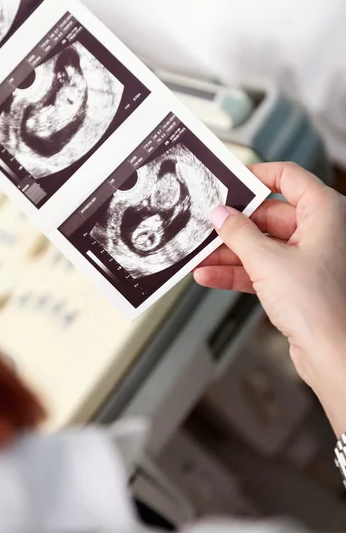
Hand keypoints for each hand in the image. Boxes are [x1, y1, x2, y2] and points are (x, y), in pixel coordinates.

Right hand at [194, 162, 345, 434]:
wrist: (334, 355)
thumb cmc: (320, 306)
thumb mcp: (267, 261)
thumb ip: (239, 234)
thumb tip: (221, 215)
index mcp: (325, 212)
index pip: (288, 177)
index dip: (256, 177)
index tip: (230, 182)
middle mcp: (321, 232)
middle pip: (269, 216)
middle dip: (234, 226)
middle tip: (205, 227)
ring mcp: (309, 259)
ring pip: (263, 246)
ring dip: (230, 253)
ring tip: (200, 256)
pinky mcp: (298, 284)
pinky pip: (263, 270)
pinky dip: (238, 272)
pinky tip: (210, 275)